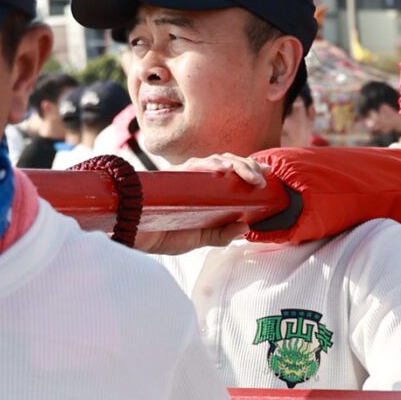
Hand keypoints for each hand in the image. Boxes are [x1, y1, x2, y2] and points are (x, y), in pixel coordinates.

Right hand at [133, 153, 263, 253]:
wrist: (132, 236)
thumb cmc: (162, 235)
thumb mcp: (198, 239)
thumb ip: (220, 235)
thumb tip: (245, 227)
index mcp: (206, 192)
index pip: (231, 175)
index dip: (250, 170)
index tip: (268, 175)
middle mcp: (196, 180)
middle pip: (227, 162)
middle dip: (248, 166)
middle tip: (262, 178)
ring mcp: (185, 176)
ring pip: (215, 160)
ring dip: (236, 165)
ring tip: (251, 177)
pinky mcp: (172, 177)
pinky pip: (193, 165)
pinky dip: (210, 165)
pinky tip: (224, 170)